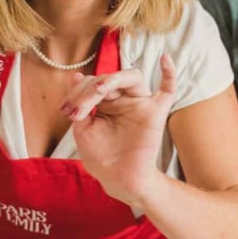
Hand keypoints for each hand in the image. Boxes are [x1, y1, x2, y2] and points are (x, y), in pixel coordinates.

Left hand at [67, 55, 175, 206]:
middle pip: (109, 78)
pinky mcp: (156, 113)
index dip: (78, 93)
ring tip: (100, 90)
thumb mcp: (83, 130)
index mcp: (105, 101)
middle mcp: (123, 98)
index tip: (68, 112)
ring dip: (114, 78)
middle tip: (79, 110)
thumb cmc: (101, 157)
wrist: (118, 180)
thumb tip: (77, 76)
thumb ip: (81, 105)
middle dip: (90, 90)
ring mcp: (140, 104)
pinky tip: (166, 59)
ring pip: (133, 76)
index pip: (93, 83)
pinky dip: (170, 73)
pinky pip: (168, 89)